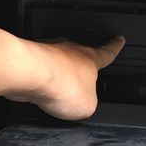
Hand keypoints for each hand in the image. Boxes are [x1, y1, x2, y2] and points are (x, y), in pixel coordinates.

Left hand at [5, 36, 124, 119]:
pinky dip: (37, 80)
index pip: (107, 52)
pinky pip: (37, 70)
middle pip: (78, 57)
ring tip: (54, 94)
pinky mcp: (28, 59)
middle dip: (78, 68)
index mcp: (90, 59)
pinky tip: (36, 92)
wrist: (28, 73)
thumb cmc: (60, 84)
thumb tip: (82, 105)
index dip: (114, 47)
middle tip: (77, 82)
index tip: (118, 40)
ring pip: (56, 63)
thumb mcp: (88, 106)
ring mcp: (48, 52)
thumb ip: (88, 104)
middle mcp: (70, 51)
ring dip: (56, 76)